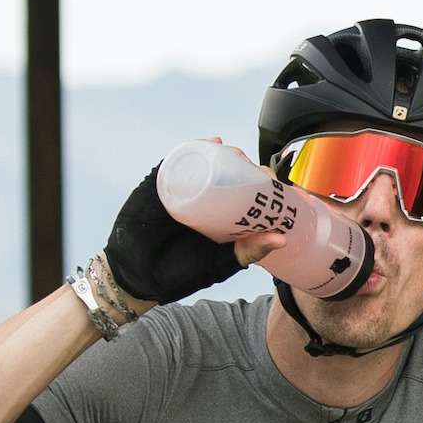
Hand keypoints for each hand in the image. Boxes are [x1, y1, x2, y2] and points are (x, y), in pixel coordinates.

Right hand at [104, 136, 287, 304]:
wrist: (139, 277)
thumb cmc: (180, 273)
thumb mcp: (221, 263)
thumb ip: (249, 252)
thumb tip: (283, 239)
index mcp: (219, 216)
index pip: (243, 192)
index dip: (259, 182)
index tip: (273, 181)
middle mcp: (203, 199)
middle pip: (227, 172)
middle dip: (244, 163)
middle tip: (255, 167)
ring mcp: (181, 189)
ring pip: (205, 162)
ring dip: (224, 152)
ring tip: (236, 154)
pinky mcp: (160, 184)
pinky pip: (179, 160)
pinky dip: (196, 148)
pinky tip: (213, 145)